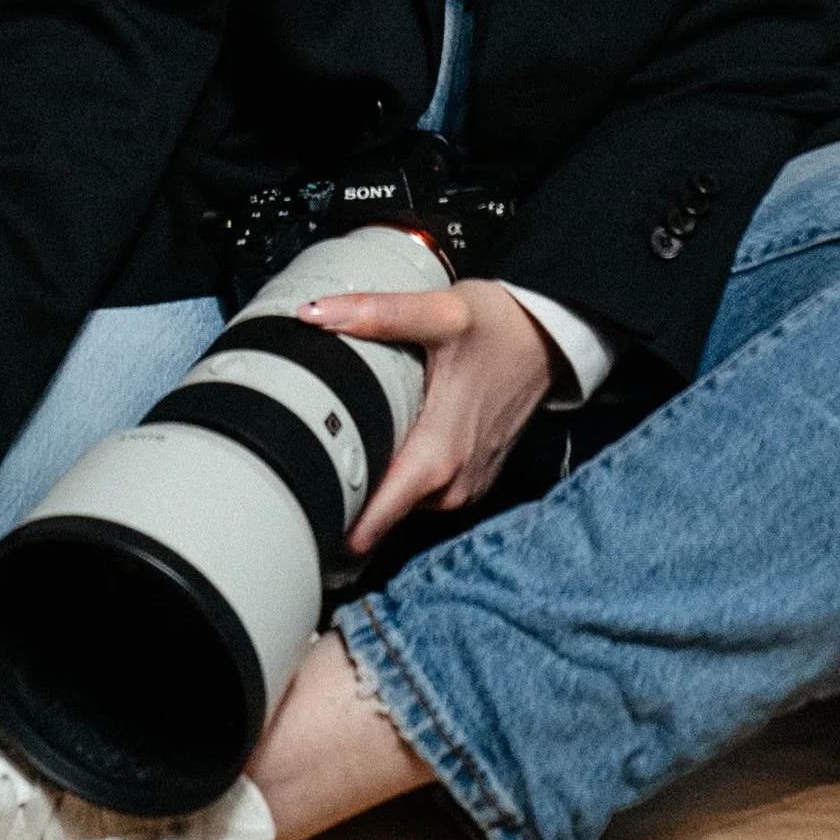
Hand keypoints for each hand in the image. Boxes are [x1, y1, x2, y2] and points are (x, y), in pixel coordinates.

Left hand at [297, 278, 552, 552]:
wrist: (551, 336)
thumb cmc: (500, 326)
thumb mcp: (440, 312)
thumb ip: (375, 314)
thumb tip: (312, 313)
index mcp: (436, 459)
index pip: (367, 526)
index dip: (325, 524)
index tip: (288, 511)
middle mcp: (451, 487)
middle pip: (373, 516)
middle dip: (337, 496)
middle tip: (295, 462)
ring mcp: (464, 487)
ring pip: (396, 503)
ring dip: (369, 482)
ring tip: (339, 443)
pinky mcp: (471, 480)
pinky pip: (420, 492)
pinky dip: (398, 474)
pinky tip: (384, 440)